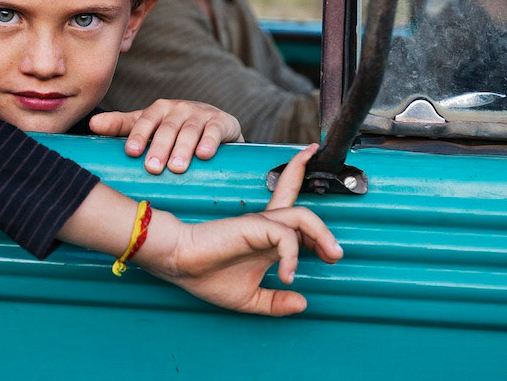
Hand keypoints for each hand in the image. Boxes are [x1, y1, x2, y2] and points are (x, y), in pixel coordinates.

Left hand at [89, 99, 242, 173]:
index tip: (131, 152)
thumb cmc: (173, 129)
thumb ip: (121, 125)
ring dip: (182, 148)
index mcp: (158, 109)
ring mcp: (200, 114)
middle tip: (152, 167)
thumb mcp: (148, 126)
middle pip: (167, 128)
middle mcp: (179, 108)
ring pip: (190, 130)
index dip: (138, 135)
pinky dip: (210, 142)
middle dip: (159, 147)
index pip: (144, 120)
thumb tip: (91, 124)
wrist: (216, 127)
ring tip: (176, 167)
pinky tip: (204, 155)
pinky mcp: (222, 122)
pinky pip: (215, 131)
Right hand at [135, 144, 342, 315]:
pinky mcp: (254, 226)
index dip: (314, 216)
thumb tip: (302, 302)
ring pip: (303, 216)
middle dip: (326, 230)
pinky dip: (292, 255)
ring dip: (322, 235)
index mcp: (264, 238)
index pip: (291, 213)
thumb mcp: (249, 298)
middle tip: (336, 256)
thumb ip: (275, 302)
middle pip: (303, 210)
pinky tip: (286, 275)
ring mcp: (261, 223)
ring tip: (332, 257)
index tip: (330, 241)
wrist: (178, 263)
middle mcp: (265, 226)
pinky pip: (286, 235)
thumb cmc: (205, 276)